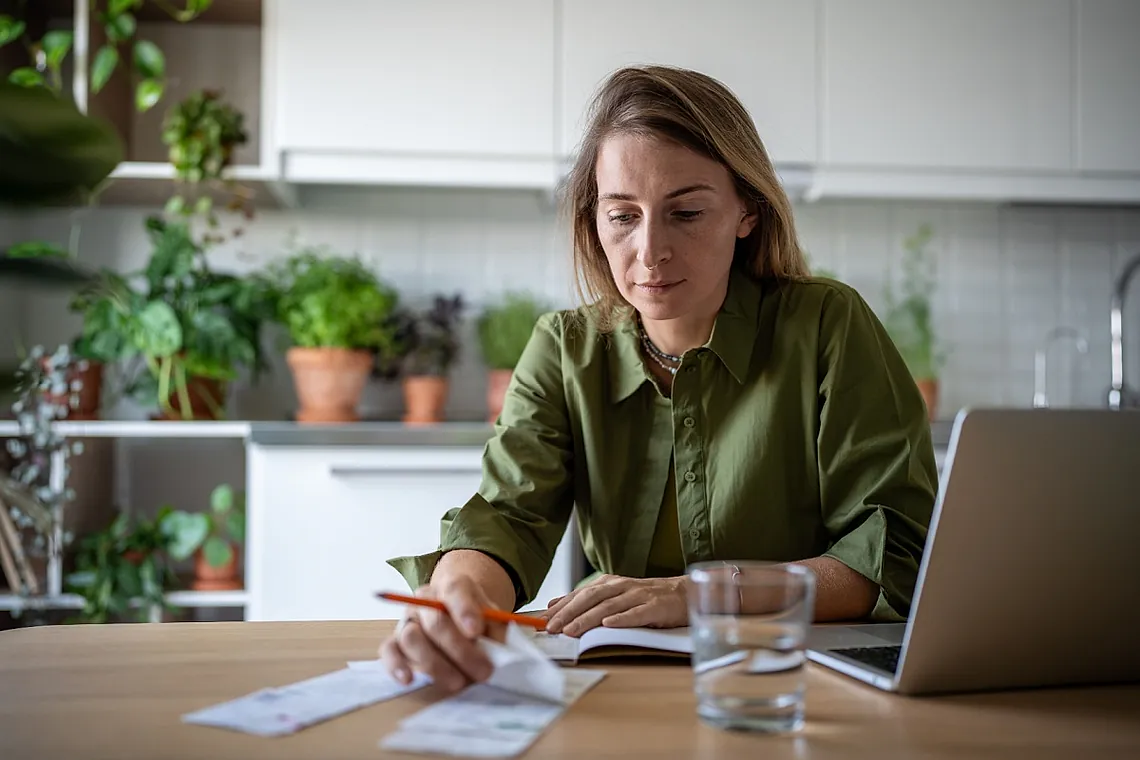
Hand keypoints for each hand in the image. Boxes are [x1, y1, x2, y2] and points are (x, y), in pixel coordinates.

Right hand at [378, 576, 505, 693]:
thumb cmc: (476, 620)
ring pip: (412, 638)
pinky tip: (409, 679)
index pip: (455, 591)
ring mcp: (407, 620)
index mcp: (452, 587)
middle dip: (460, 650)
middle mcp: (424, 600)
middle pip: (436, 622)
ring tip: (458, 682)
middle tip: (483, 671)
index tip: (476, 631)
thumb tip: (499, 652)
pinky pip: (388, 651)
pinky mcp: (394, 641)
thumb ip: (496, 631)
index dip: (465, 610)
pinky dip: (396, 666)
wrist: (457, 618)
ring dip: (436, 665)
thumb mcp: (493, 619)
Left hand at [542, 574, 687, 636]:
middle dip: (569, 613)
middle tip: (551, 627)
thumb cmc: (647, 598)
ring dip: (588, 619)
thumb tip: (555, 604)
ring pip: (609, 607)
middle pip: (591, 598)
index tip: (542, 620)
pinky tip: (609, 625)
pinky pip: (637, 613)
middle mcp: (622, 587)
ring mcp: (639, 596)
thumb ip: (587, 599)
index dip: (560, 607)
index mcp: (610, 583)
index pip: (580, 594)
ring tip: (571, 630)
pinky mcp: (656, 607)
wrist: (684, 593)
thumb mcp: (615, 595)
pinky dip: (622, 619)